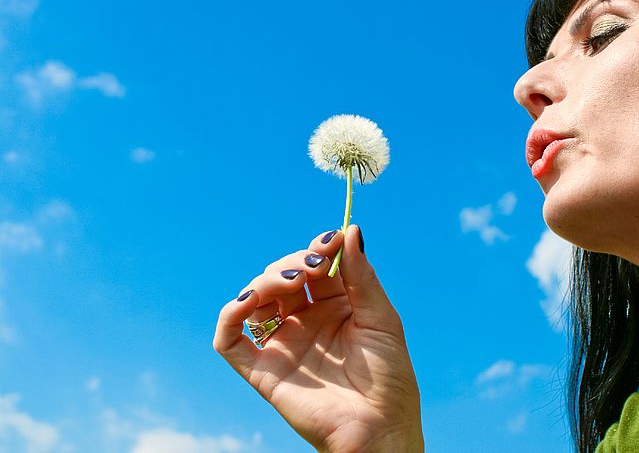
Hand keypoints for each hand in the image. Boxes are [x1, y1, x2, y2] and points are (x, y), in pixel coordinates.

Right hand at [213, 226, 423, 452]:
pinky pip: (230, 341)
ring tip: (286, 281)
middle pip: (281, 276)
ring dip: (263, 281)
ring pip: (255, 300)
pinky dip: (229, 317)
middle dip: (292, 262)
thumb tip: (350, 230)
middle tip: (311, 266)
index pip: (314, 265)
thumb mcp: (382, 318)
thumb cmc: (390, 376)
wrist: (381, 428)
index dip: (317, 249)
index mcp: (336, 305)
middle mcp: (306, 321)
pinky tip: (246, 301)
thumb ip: (362, 276)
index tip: (329, 240)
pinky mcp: (264, 370)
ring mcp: (283, 344)